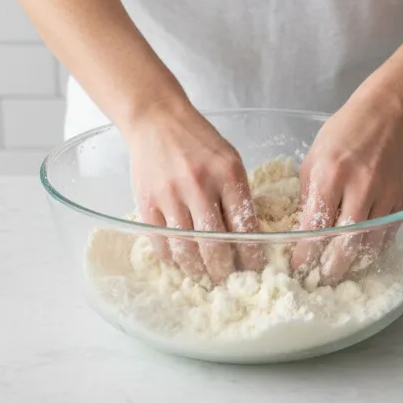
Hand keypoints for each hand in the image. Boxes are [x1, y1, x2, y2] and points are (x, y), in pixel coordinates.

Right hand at [123, 100, 264, 282]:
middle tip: (228, 280)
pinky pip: (162, 243)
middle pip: (215, 244)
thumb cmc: (197, 141)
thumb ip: (236, 194)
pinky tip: (181, 262)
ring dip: (197, 270)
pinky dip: (173, 259)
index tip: (254, 268)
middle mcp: (199, 186)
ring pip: (187, 249)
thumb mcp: (228, 160)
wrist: (156, 121)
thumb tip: (244, 236)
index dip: (250, 254)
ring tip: (204, 277)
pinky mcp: (148, 204)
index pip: (244, 226)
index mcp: (227, 174)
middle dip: (224, 269)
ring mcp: (170, 197)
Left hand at [291, 90, 402, 281]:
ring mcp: (385, 195)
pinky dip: (373, 249)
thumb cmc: (344, 134)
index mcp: (331, 178)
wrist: (390, 112)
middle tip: (317, 280)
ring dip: (352, 264)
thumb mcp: (312, 161)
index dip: (305, 255)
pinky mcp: (402, 199)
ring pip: (369, 245)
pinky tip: (359, 255)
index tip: (296, 268)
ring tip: (337, 273)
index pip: (315, 229)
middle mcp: (360, 188)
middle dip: (330, 269)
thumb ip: (307, 197)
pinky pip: (387, 235)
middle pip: (346, 245)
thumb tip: (300, 231)